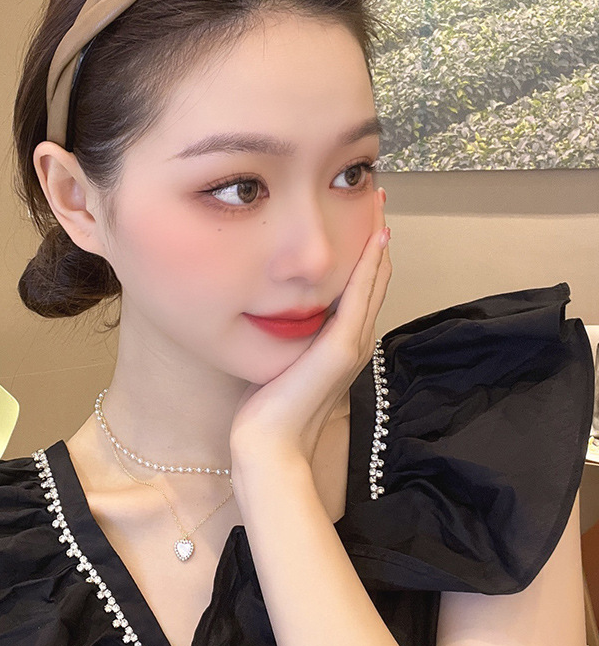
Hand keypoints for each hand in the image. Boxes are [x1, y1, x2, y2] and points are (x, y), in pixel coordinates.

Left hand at [230, 187, 391, 467]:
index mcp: (338, 342)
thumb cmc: (267, 409)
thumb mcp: (280, 362)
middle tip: (376, 200)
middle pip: (370, 279)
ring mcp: (351, 344)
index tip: (361, 217)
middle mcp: (352, 340)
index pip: (357, 288)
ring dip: (376, 245)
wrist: (268, 446)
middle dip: (373, 239)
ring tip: (379, 208)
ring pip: (371, 283)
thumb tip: (276, 309)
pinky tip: (375, 240)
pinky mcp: (342, 349)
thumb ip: (288, 337)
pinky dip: (369, 269)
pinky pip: (359, 299)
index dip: (363, 253)